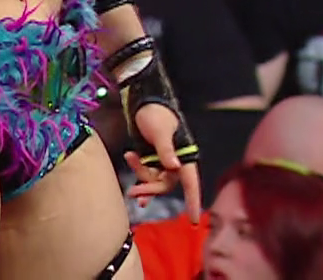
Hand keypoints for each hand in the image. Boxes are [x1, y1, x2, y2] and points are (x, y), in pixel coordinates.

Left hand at [132, 103, 201, 217]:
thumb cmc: (156, 113)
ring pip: (154, 181)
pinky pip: (147, 176)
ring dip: (142, 179)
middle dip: (151, 188)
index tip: (193, 220)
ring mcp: (162, 161)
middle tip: (134, 192)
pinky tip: (132, 183)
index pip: (191, 183)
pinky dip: (140, 178)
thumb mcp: (160, 131)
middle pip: (166, 185)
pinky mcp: (151, 159)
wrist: (142, 101)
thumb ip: (166, 150)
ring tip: (130, 160)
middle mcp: (175, 161)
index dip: (193, 201)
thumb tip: (174, 167)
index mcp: (183, 156)